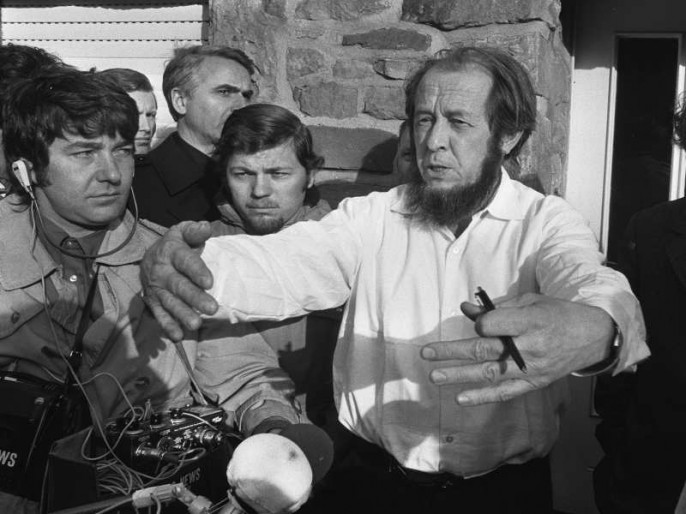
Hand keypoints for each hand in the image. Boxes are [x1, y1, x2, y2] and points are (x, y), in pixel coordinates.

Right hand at [141, 220, 218, 340]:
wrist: (150, 256)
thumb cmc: (176, 244)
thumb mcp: (183, 232)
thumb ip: (195, 231)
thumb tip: (206, 227)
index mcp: (170, 251)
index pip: (184, 261)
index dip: (196, 271)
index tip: (209, 281)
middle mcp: (161, 271)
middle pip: (178, 285)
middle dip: (194, 297)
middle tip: (212, 308)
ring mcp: (156, 288)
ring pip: (169, 302)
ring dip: (182, 314)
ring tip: (196, 325)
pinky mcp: (152, 302)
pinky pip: (159, 314)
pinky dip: (167, 326)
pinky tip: (178, 336)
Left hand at [420, 293, 614, 405]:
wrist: (592, 337)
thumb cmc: (557, 314)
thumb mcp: (530, 302)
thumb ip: (497, 308)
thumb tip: (465, 308)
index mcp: (531, 321)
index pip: (494, 325)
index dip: (481, 322)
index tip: (478, 321)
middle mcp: (530, 347)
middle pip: (484, 350)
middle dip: (451, 351)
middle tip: (426, 353)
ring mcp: (532, 368)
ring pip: (489, 373)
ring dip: (459, 375)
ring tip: (435, 376)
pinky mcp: (534, 383)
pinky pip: (505, 392)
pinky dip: (482, 396)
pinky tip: (461, 398)